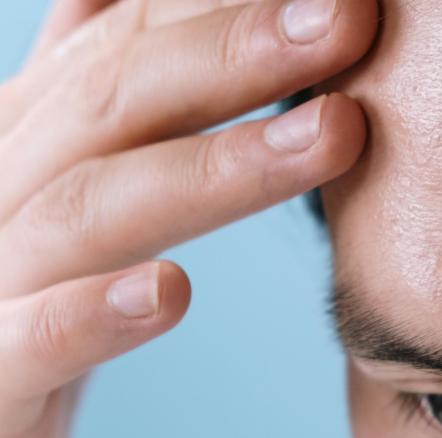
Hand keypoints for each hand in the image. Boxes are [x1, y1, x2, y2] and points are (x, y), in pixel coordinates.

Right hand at [0, 1, 377, 437]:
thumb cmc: (30, 288)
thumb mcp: (66, 173)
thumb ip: (99, 87)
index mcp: (34, 129)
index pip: (132, 39)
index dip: (228, 3)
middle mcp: (3, 183)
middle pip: (119, 100)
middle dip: (238, 52)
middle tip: (350, 17)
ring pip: (93, 209)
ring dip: (215, 168)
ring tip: (333, 133)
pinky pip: (33, 342)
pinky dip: (95, 313)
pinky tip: (173, 292)